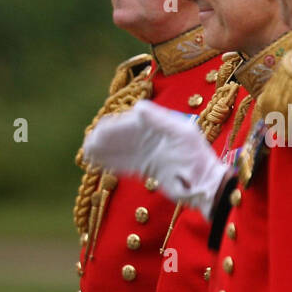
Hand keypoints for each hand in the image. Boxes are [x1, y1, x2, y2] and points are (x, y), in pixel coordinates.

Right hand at [81, 100, 232, 217]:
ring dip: (104, 151)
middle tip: (88, 144)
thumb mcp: (181, 133)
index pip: (130, 122)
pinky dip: (111, 163)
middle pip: (122, 135)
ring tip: (87, 153)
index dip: (113, 126)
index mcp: (158, 126)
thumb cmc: (197, 157)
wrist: (204, 184)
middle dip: (104, 139)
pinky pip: (125, 164)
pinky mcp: (147, 169)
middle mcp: (151, 138)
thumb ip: (160, 120)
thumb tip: (138, 107)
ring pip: (120, 150)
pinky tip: (98, 163)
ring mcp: (148, 153)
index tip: (99, 131)